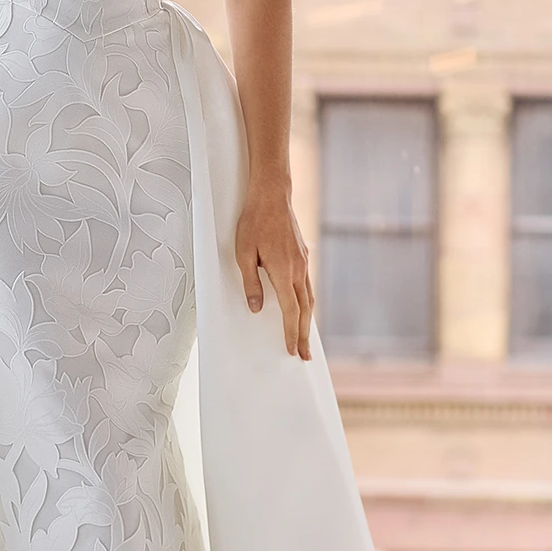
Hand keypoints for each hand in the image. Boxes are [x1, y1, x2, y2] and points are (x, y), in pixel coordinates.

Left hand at [235, 183, 313, 359]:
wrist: (272, 194)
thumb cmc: (254, 221)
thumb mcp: (243, 253)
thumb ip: (250, 283)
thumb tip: (256, 308)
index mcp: (283, 271)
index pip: (290, 311)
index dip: (290, 333)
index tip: (291, 350)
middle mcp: (298, 269)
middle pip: (304, 310)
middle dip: (303, 335)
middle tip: (304, 356)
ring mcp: (303, 262)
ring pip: (309, 298)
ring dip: (307, 322)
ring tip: (305, 339)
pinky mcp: (302, 255)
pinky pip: (307, 286)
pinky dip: (307, 303)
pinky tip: (303, 309)